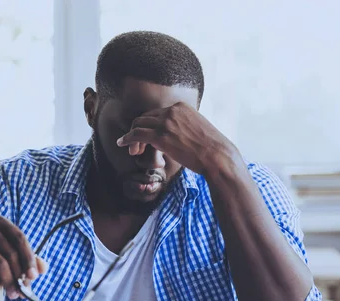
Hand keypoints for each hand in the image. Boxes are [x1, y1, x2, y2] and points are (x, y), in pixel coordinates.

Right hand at [0, 216, 47, 298]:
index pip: (20, 239)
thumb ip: (30, 259)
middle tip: (23, 290)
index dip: (29, 258)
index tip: (34, 276)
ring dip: (9, 281)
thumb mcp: (12, 255)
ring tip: (12, 293)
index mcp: (2, 222)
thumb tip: (42, 269)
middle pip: (11, 253)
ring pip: (0, 263)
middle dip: (19, 274)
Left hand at [116, 102, 238, 175]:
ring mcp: (166, 122)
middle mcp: (172, 110)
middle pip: (145, 116)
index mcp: (181, 106)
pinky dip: (127, 139)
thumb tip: (177, 135)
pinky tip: (122, 144)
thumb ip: (184, 126)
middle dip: (138, 129)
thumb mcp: (198, 129)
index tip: (147, 136)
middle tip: (137, 145)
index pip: (157, 112)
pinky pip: (136, 134)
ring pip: (138, 124)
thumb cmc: (212, 148)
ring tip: (131, 149)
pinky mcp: (160, 136)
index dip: (149, 124)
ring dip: (132, 136)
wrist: (217, 156)